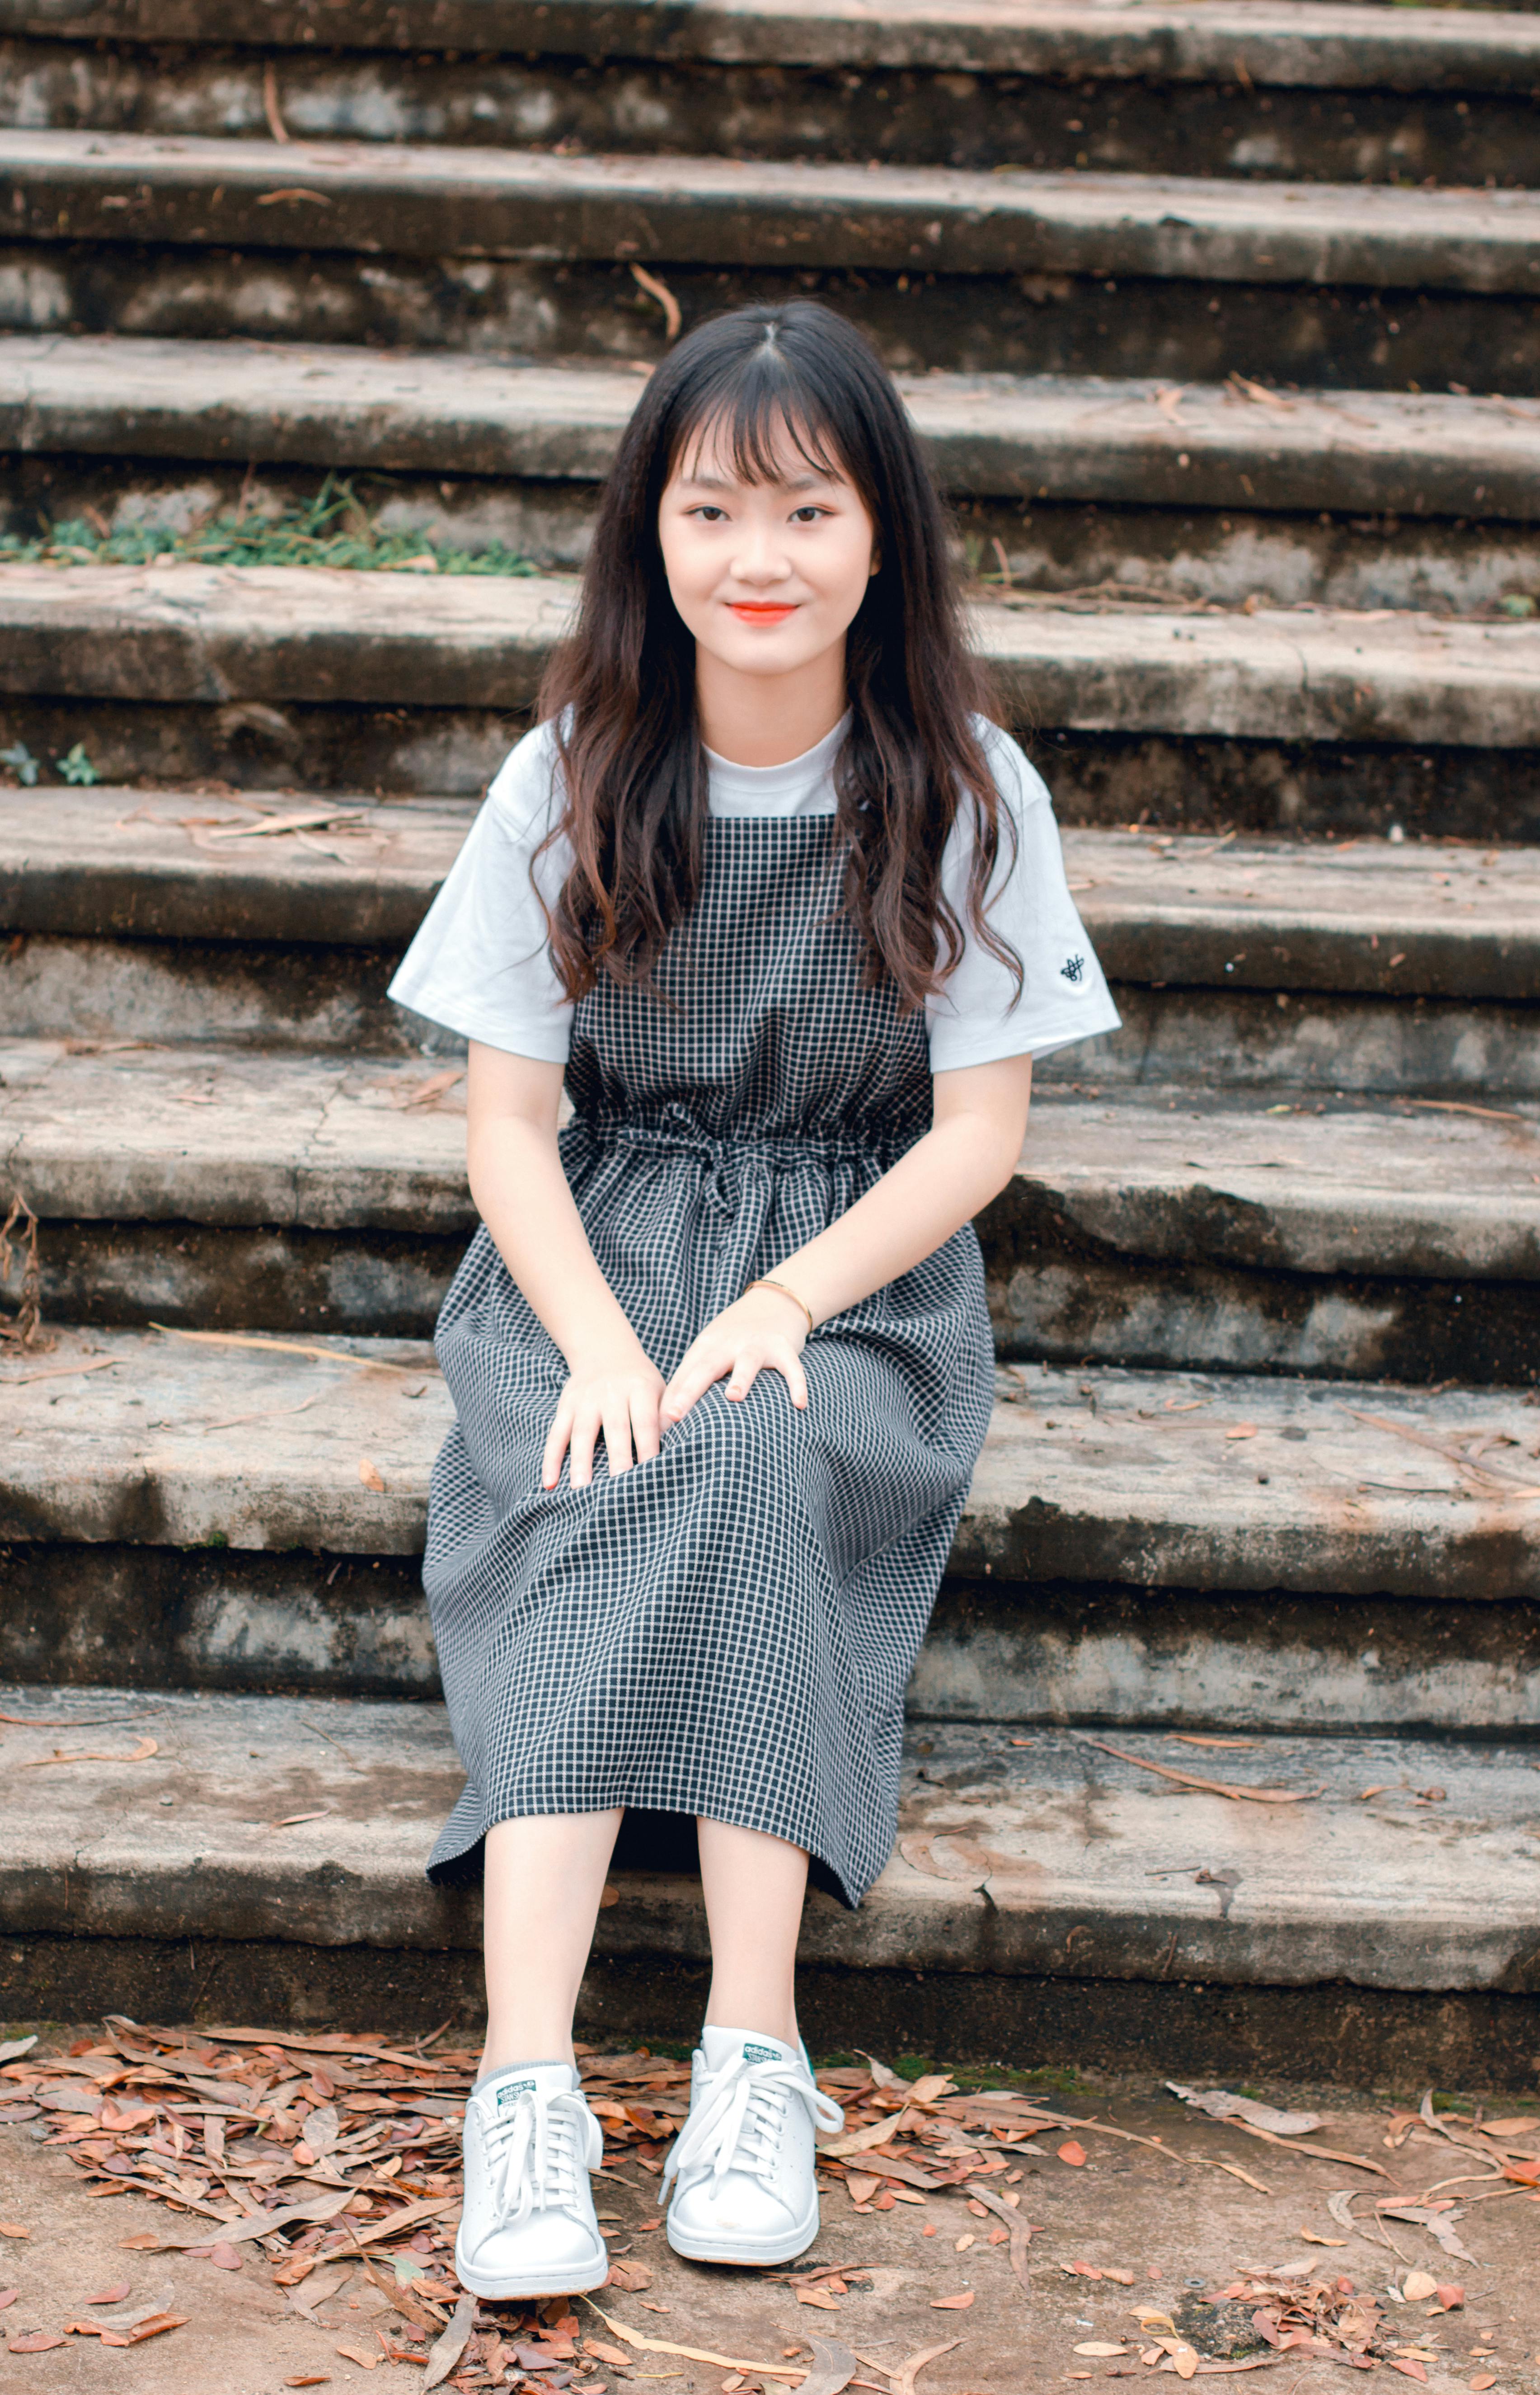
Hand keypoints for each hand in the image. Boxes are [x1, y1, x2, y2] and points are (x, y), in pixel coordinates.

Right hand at [543, 1343, 665, 1488]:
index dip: (648, 1446)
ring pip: (581, 1433)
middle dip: (617, 1456)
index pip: (645, 1421)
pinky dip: (551, 1460)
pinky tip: (550, 1483)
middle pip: (614, 1427)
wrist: (605, 1350)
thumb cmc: (639, 1381)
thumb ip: (664, 1416)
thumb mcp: (658, 1388)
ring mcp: (584, 1399)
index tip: (652, 1472)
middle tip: (619, 1483)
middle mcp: (610, 1392)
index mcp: (638, 1388)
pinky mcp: (565, 1406)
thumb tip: (675, 1451)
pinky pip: (556, 1435)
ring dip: (580, 1462)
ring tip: (581, 1489)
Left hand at [660, 1288, 809, 1427]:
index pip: (683, 1376)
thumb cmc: (733, 1338)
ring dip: (740, 1378)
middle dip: (688, 1392)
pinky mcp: (783, 1346)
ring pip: (747, 1362)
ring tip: (733, 1398)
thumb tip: (663, 1421)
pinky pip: (792, 1367)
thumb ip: (689, 1381)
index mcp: (705, 1348)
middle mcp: (727, 1344)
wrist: (774, 1301)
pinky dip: (797, 1384)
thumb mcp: (709, 1352)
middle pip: (705, 1368)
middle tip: (674, 1415)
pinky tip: (799, 1404)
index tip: (655, 1426)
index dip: (668, 1400)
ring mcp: (756, 1344)